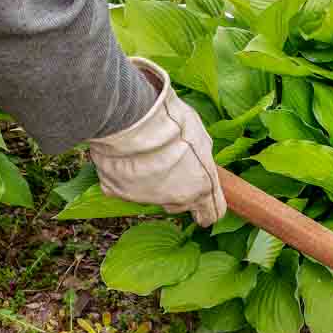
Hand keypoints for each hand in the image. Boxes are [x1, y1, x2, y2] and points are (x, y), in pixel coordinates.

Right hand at [88, 58, 225, 226]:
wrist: (134, 119)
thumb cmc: (172, 123)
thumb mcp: (200, 137)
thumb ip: (201, 155)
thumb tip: (199, 158)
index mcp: (202, 187)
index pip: (212, 213)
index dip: (209, 210)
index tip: (205, 207)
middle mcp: (176, 199)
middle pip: (181, 205)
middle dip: (179, 192)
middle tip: (172, 168)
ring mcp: (147, 197)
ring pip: (153, 196)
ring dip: (153, 182)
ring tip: (147, 157)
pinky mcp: (120, 191)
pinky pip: (125, 186)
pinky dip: (125, 177)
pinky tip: (125, 159)